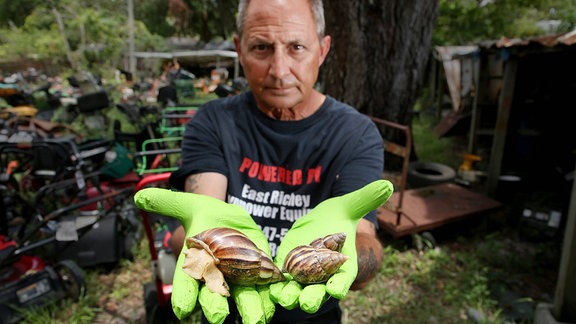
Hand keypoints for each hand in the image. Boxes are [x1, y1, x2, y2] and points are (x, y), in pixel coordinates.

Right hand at [134, 188, 274, 323]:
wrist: (230, 218)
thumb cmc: (204, 214)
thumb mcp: (188, 204)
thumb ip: (167, 203)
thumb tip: (140, 196)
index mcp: (194, 261)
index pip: (185, 280)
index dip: (183, 295)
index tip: (182, 311)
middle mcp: (214, 275)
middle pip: (213, 293)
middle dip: (214, 305)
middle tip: (218, 318)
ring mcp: (237, 277)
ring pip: (242, 296)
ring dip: (250, 309)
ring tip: (257, 320)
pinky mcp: (257, 272)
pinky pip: (264, 287)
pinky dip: (270, 297)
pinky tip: (276, 306)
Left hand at [270, 180, 392, 312]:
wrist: (320, 220)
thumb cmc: (340, 215)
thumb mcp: (351, 205)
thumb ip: (366, 199)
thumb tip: (387, 185)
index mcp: (344, 265)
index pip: (344, 280)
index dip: (340, 286)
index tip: (336, 291)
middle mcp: (325, 275)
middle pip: (320, 292)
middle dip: (313, 298)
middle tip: (306, 303)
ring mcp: (305, 275)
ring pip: (298, 291)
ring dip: (290, 296)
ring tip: (283, 298)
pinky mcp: (288, 268)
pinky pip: (281, 280)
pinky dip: (275, 286)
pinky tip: (269, 288)